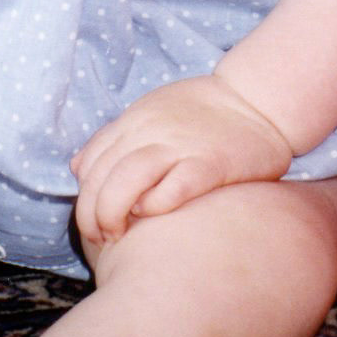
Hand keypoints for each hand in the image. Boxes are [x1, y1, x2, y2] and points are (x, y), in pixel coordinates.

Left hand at [70, 74, 292, 248]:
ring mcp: (179, 146)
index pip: (89, 162)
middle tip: (101, 238)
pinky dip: (154, 206)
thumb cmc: (204, 112)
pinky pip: (171, 189)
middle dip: (91, 214)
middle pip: (101, 176)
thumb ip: (115, 137)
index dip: (83, 197)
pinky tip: (154, 216)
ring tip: (118, 236)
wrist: (258, 99)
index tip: (92, 220)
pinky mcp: (210, 164)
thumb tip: (77, 167)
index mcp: (134, 120)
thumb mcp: (150, 111)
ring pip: (125, 181)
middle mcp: (150, 130)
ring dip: (113, 214)